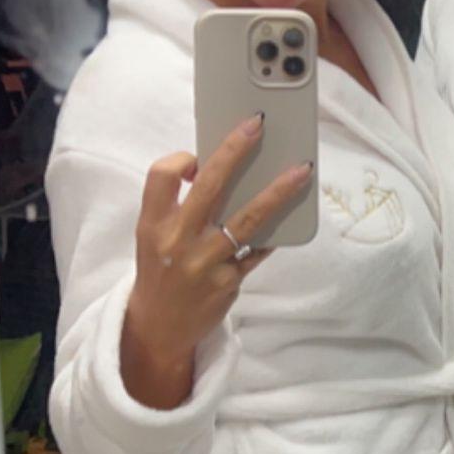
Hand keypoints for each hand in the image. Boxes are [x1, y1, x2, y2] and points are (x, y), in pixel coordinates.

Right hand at [119, 118, 311, 408]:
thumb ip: (177, 205)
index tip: (196, 158)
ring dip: (278, 191)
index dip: (180, 160)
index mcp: (152, 224)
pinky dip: (273, 233)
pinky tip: (291, 214)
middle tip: (258, 125)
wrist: (159, 327)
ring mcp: (205, 263)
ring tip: (301, 170)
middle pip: (210, 186)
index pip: (161, 175)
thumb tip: (217, 167)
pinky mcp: (228, 282)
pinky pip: (258, 250)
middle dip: (235, 151)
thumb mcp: (153, 235)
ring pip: (248, 218)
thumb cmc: (160, 270)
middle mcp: (177, 241)